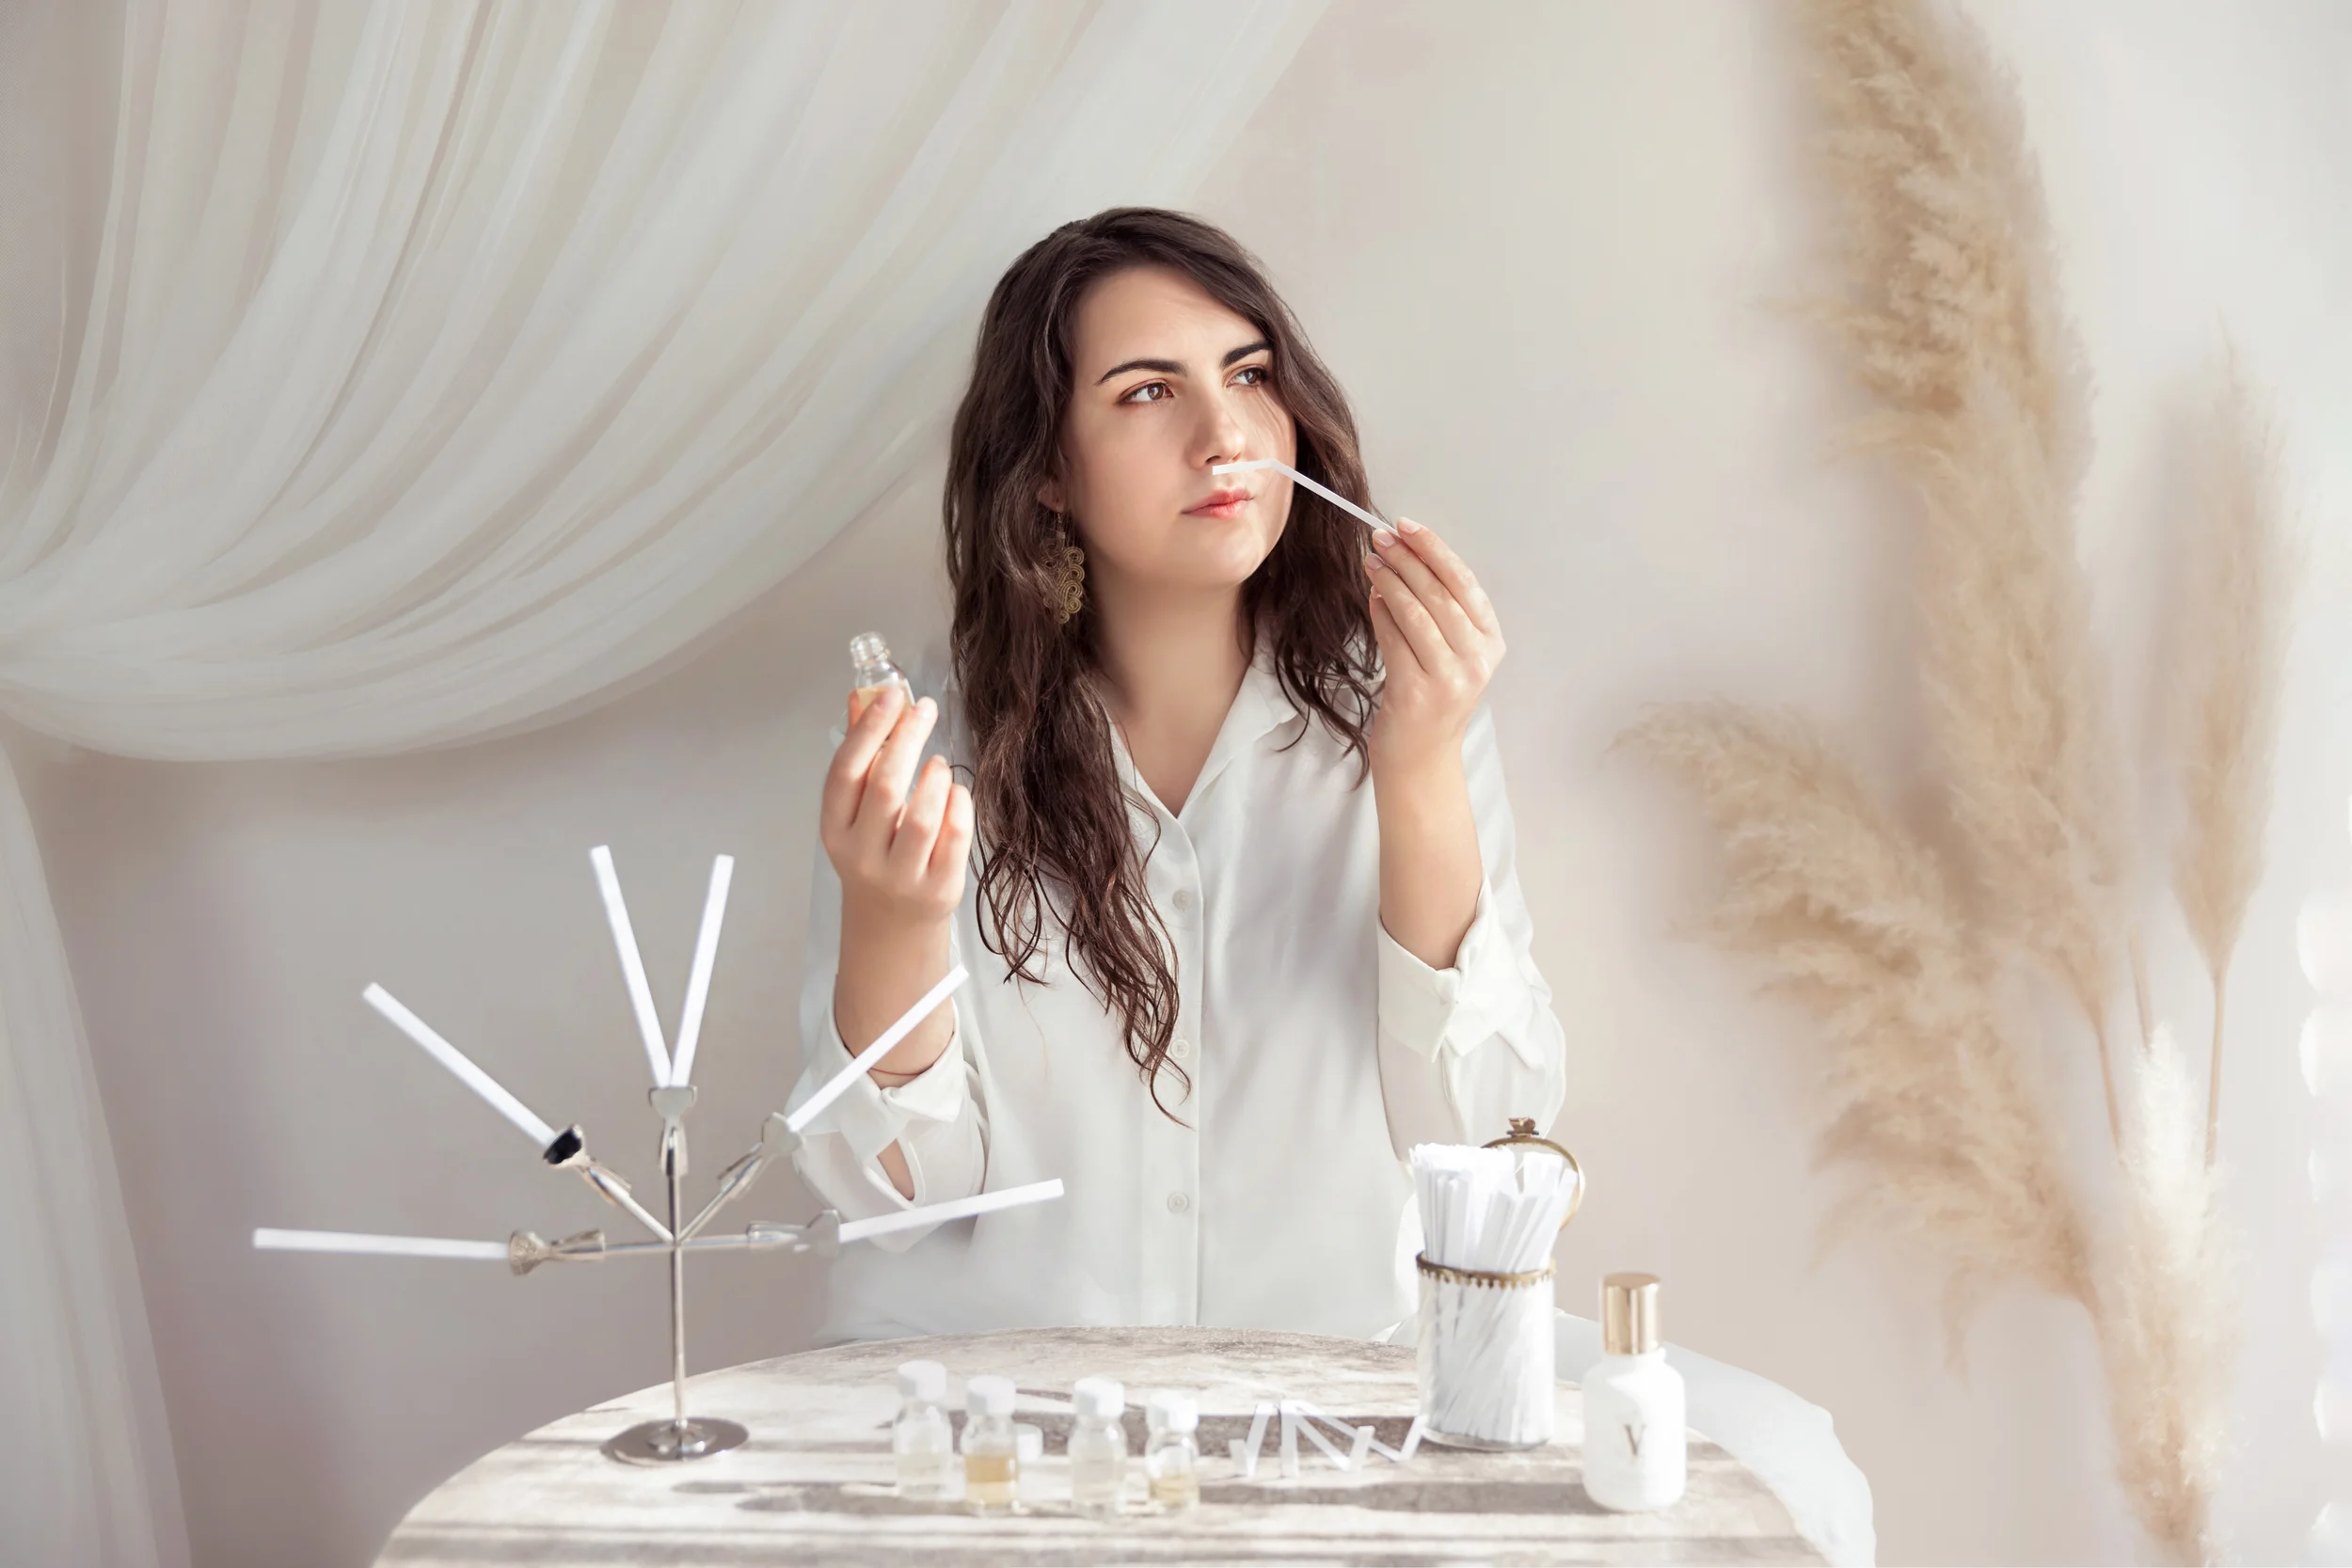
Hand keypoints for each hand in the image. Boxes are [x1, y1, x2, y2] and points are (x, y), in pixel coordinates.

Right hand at [820, 685, 973, 929]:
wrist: (891, 922)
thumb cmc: (875, 852)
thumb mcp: (856, 811)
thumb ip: (860, 754)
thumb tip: (861, 698)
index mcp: (836, 828)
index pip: (847, 771)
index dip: (868, 730)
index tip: (891, 696)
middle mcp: (863, 854)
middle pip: (885, 787)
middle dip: (907, 739)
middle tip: (925, 710)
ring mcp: (901, 875)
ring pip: (921, 817)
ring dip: (934, 778)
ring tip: (938, 763)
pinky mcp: (937, 888)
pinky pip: (954, 839)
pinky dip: (959, 807)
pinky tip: (955, 792)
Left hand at [1364, 517, 1504, 768]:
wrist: (1421, 755)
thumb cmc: (1432, 696)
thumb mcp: (1451, 652)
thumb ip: (1440, 611)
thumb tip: (1404, 558)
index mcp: (1491, 643)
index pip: (1464, 583)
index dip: (1434, 549)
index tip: (1407, 526)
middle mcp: (1477, 659)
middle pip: (1439, 593)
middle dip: (1407, 558)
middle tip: (1379, 538)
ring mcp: (1450, 677)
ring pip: (1415, 613)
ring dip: (1389, 580)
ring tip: (1371, 562)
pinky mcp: (1418, 692)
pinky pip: (1394, 639)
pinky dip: (1380, 613)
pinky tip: (1372, 597)